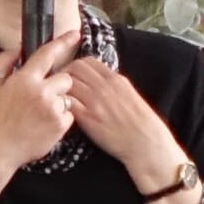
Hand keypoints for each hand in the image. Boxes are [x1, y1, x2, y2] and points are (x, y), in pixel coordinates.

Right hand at [0, 38, 82, 170]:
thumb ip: (4, 62)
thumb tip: (18, 48)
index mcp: (25, 79)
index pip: (48, 54)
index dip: (63, 42)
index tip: (75, 34)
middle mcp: (42, 92)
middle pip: (65, 78)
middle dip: (57, 85)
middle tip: (42, 97)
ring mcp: (53, 109)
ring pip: (67, 97)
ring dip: (58, 102)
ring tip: (40, 114)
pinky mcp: (60, 125)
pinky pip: (69, 115)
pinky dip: (60, 118)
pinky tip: (45, 124)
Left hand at [69, 62, 186, 187]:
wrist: (145, 142)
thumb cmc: (141, 121)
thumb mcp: (129, 93)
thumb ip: (113, 84)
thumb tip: (97, 79)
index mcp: (115, 79)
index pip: (87, 61)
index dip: (75, 66)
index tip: (71, 74)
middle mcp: (104, 86)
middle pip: (74, 68)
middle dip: (64, 73)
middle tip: (59, 84)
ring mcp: (95, 101)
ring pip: (68, 83)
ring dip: (60, 87)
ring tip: (58, 96)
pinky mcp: (87, 118)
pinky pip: (67, 102)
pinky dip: (60, 102)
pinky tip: (61, 109)